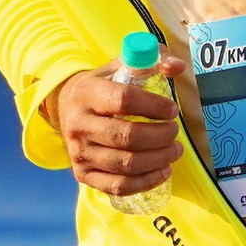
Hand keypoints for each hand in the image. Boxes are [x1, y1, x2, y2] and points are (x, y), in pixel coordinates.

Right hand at [53, 58, 181, 198]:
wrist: (67, 107)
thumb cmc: (104, 85)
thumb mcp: (122, 66)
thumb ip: (152, 60)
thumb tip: (177, 67)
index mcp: (87, 93)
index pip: (124, 100)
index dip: (153, 106)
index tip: (172, 110)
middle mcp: (79, 125)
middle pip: (127, 137)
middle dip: (160, 136)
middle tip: (175, 132)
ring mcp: (79, 153)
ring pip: (126, 164)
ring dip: (159, 159)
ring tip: (175, 150)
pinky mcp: (83, 174)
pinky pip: (118, 185)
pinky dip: (146, 182)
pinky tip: (163, 171)